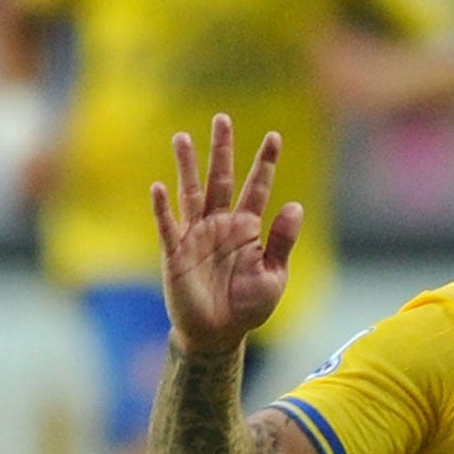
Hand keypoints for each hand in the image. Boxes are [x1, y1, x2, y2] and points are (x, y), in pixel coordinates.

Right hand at [151, 113, 301, 354]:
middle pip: (220, 179)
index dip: (265, 162)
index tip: (275, 136)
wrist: (218, 334)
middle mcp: (220, 224)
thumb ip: (281, 241)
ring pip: (191, 193)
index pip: (257, 187)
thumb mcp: (273, 276)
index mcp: (247, 228)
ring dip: (186, 166)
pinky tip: (159, 187)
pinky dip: (163, 208)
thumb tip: (294, 206)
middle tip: (222, 119)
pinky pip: (168, 226)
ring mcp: (196, 236)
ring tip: (182, 138)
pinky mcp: (175, 253)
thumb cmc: (247, 307)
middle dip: (222, 150)